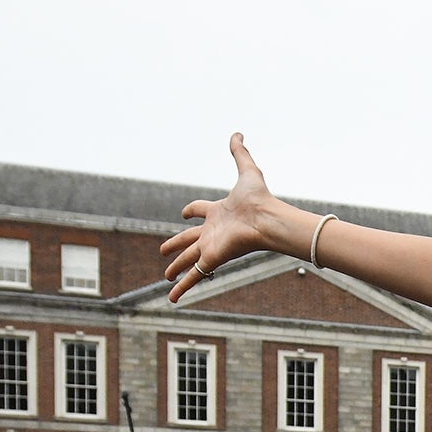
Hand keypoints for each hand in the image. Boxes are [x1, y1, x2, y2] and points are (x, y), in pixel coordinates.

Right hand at [161, 134, 287, 302]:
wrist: (268, 219)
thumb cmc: (260, 199)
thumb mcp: (247, 170)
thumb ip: (240, 152)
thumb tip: (238, 132)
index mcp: (219, 212)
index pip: (200, 211)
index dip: (192, 210)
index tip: (185, 212)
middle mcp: (214, 231)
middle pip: (189, 240)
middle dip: (176, 246)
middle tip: (163, 252)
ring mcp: (212, 247)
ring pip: (188, 260)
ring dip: (176, 269)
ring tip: (166, 277)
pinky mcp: (212, 259)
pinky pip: (194, 276)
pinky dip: (183, 288)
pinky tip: (171, 300)